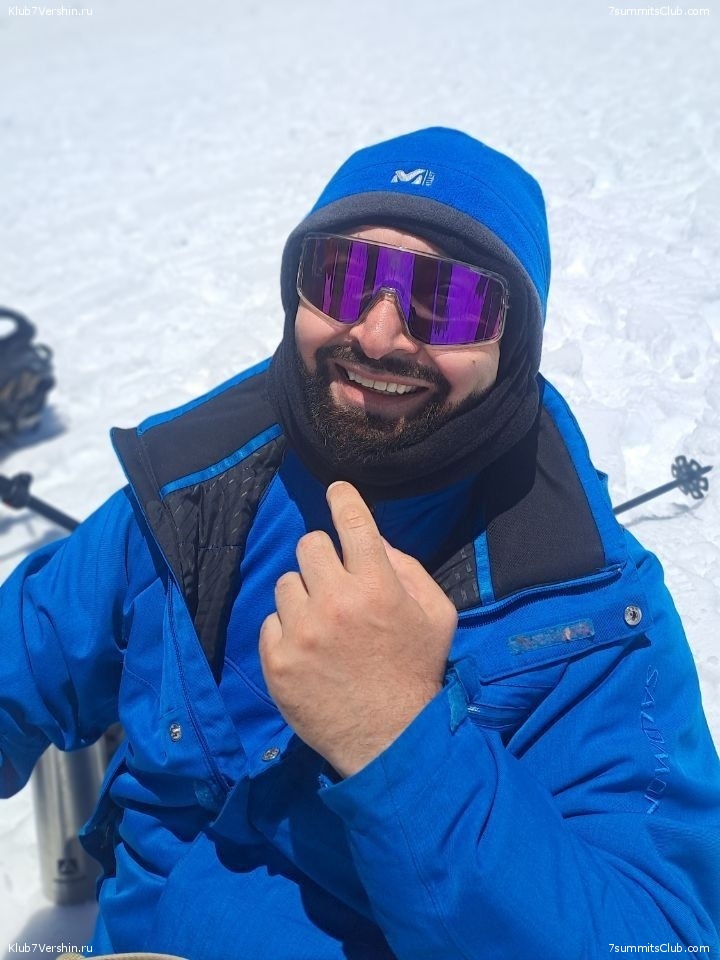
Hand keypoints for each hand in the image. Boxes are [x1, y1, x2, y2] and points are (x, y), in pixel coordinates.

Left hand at [259, 481, 457, 776]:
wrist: (391, 740)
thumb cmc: (417, 672)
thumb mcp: (437, 616)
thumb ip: (409, 568)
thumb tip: (373, 540)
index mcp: (377, 586)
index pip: (352, 522)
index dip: (343, 498)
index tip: (336, 491)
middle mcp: (334, 602)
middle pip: (307, 544)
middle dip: (322, 557)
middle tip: (335, 581)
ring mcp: (301, 632)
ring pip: (286, 583)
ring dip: (304, 595)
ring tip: (324, 624)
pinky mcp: (277, 660)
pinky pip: (271, 620)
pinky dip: (288, 630)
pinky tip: (310, 650)